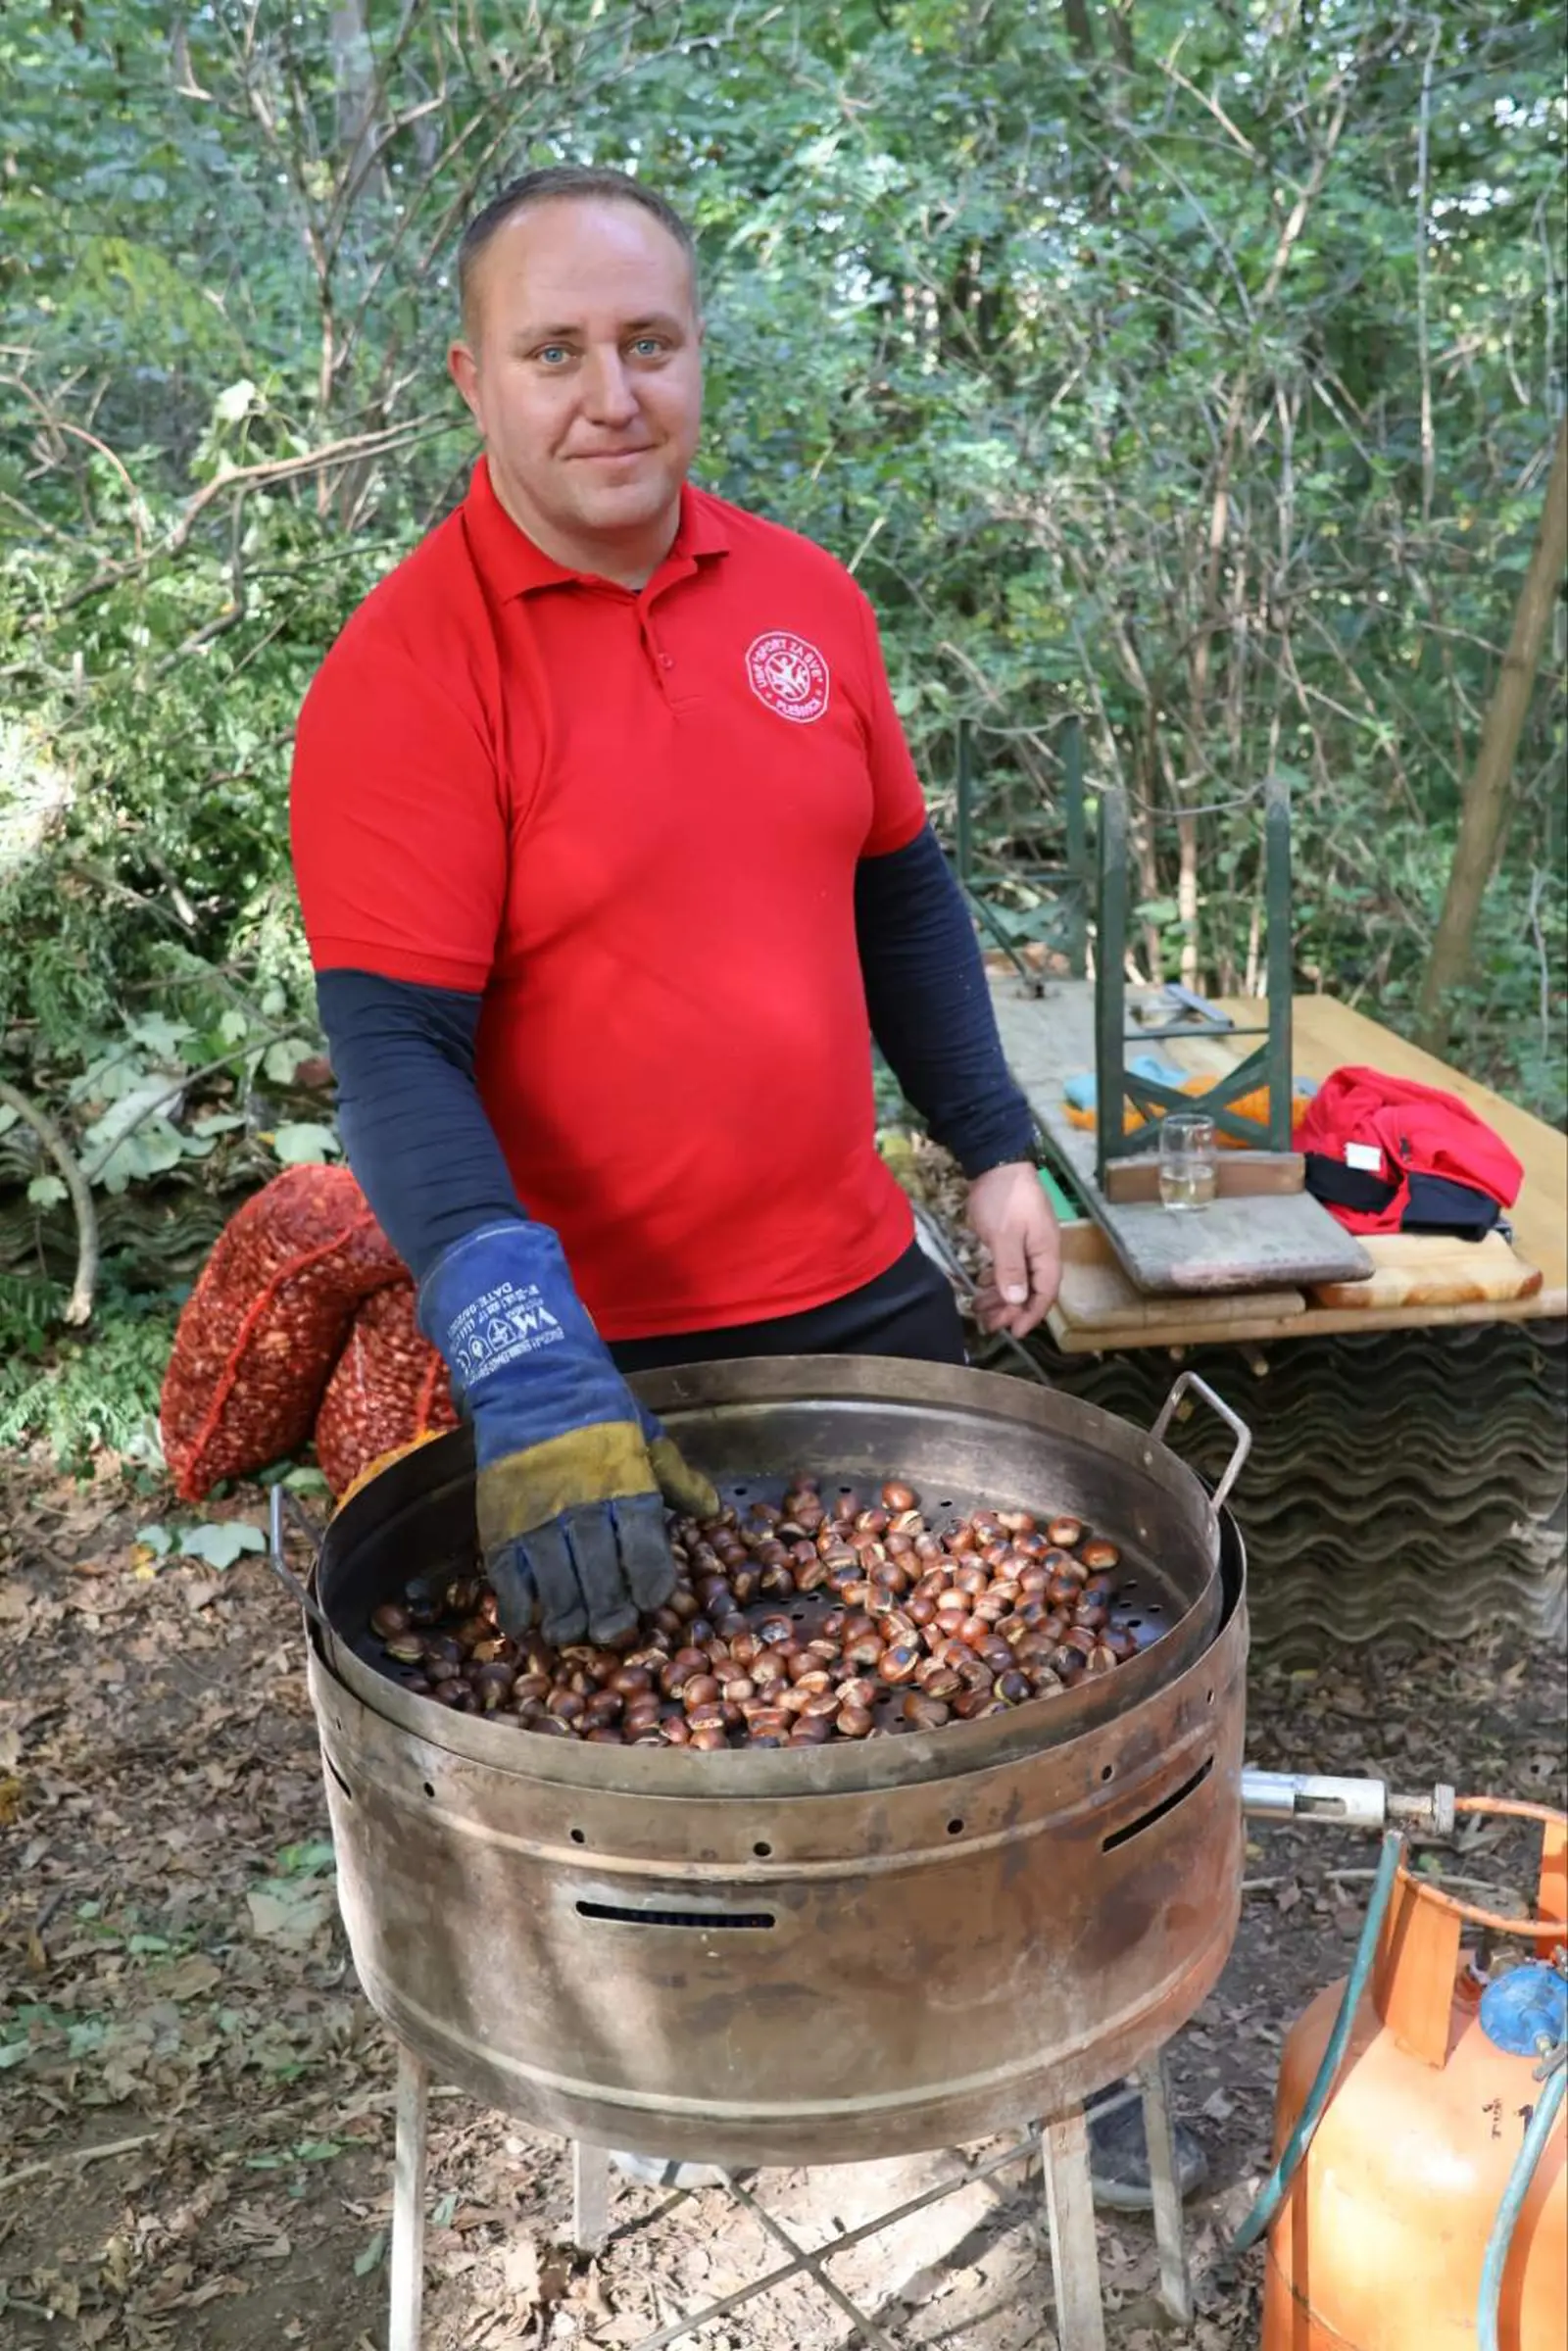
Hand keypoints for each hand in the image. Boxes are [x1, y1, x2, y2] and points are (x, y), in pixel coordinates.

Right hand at [419, 1223, 717, 1647]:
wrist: (530, 1379)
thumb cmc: (598, 1410)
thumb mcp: (647, 1435)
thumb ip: (678, 1477)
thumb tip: (713, 1511)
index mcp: (625, 1484)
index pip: (643, 1549)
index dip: (650, 1585)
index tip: (653, 1603)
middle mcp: (581, 1505)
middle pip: (600, 1577)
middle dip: (610, 1615)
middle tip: (615, 1633)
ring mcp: (537, 1516)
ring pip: (555, 1586)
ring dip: (567, 1619)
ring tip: (575, 1635)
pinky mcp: (500, 1521)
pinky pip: (509, 1577)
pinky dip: (518, 1607)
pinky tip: (529, 1624)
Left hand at [967, 1162, 1060, 1336]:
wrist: (997, 1161)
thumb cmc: (1004, 1198)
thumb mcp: (1005, 1235)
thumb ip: (1011, 1268)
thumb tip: (1016, 1300)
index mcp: (1046, 1252)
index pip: (1045, 1292)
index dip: (1030, 1314)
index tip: (1013, 1332)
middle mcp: (1041, 1252)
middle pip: (1031, 1290)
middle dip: (1010, 1310)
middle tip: (988, 1324)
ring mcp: (1027, 1245)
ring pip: (1018, 1281)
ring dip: (1000, 1298)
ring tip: (980, 1310)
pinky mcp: (1013, 1239)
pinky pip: (1008, 1268)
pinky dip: (996, 1281)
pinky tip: (981, 1288)